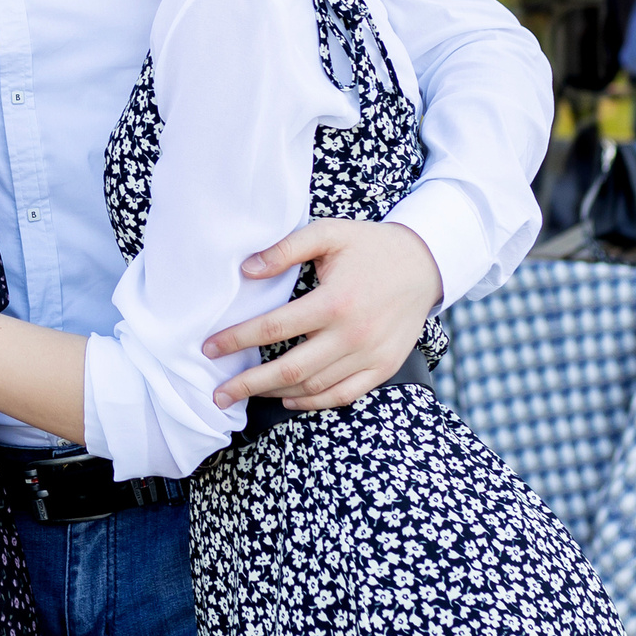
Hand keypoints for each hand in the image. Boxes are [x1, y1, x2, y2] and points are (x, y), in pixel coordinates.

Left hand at [203, 217, 439, 410]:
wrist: (426, 264)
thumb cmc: (371, 246)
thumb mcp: (329, 233)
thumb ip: (286, 248)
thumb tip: (246, 270)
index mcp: (335, 302)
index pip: (273, 328)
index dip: (236, 340)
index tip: (209, 348)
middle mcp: (353, 335)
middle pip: (290, 369)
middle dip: (248, 384)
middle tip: (217, 393)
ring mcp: (370, 355)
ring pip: (313, 386)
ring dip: (274, 393)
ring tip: (245, 394)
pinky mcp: (383, 367)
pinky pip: (343, 395)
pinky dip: (313, 402)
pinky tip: (287, 398)